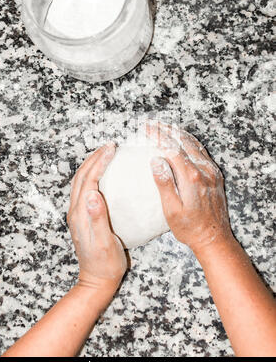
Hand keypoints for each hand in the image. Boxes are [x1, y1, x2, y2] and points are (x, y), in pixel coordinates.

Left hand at [67, 142, 126, 291]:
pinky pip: (84, 189)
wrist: (96, 280)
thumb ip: (98, 218)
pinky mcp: (83, 217)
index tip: (111, 149)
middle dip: (94, 158)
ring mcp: (78, 214)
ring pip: (80, 181)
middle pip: (81, 177)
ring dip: (91, 164)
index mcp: (80, 214)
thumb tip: (93, 194)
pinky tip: (102, 174)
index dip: (99, 162)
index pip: (88, 180)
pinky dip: (92, 175)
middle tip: (110, 146)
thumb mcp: (104, 243)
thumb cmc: (105, 263)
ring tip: (105, 154)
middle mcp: (76, 211)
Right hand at [147, 122, 232, 252]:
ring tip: (164, 126)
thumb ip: (164, 184)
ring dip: (178, 133)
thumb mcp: (171, 210)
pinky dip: (189, 141)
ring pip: (194, 144)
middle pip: (183, 141)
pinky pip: (201, 151)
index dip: (158, 135)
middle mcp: (204, 170)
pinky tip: (182, 140)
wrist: (214, 238)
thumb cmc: (189, 228)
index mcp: (191, 177)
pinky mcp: (215, 175)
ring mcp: (211, 171)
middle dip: (166, 129)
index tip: (146, 128)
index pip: (172, 148)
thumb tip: (156, 160)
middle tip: (152, 123)